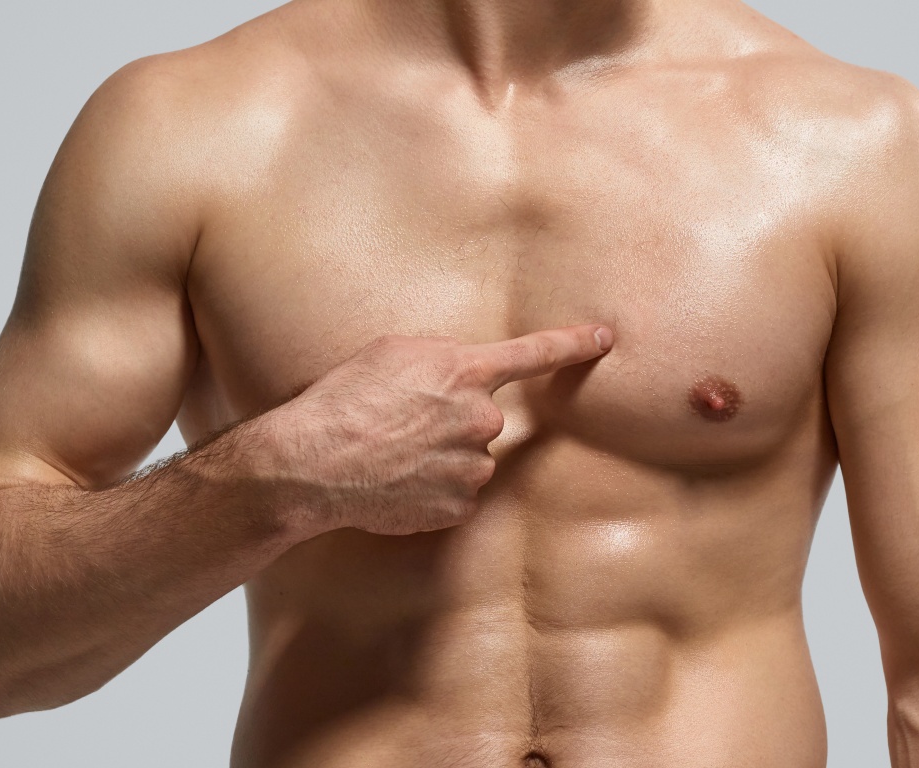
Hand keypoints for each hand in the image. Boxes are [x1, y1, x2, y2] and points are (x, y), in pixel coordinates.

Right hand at [265, 324, 613, 535]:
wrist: (313, 462)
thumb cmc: (343, 399)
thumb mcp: (392, 353)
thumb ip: (442, 358)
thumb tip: (460, 375)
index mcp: (466, 371)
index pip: (535, 353)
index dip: (574, 344)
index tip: (605, 339)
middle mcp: (481, 419)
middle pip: (485, 418)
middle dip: (453, 421)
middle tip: (401, 425)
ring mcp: (473, 467)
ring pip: (470, 459)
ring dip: (440, 457)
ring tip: (390, 455)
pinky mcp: (458, 507)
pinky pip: (455, 494)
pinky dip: (431, 490)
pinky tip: (396, 483)